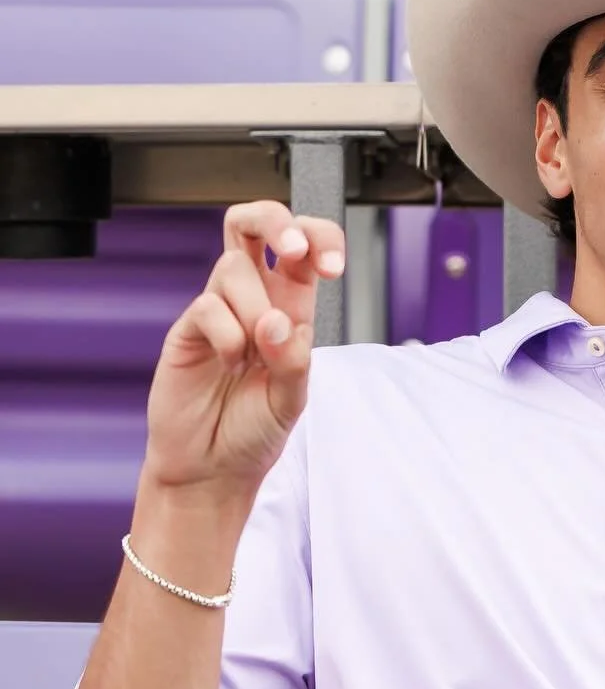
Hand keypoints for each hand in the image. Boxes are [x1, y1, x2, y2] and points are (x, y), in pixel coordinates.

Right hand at [143, 201, 344, 497]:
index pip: (304, 249)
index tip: (333, 268)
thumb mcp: (292, 399)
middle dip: (275, 220)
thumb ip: (293, 361)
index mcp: (290, 307)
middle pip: (254, 225)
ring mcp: (218, 311)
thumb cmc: (255, 430)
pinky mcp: (187, 330)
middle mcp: (254, 300)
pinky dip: (228, 335)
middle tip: (292, 250)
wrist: (212, 467)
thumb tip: (276, 321)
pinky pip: (207, 306)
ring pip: (233, 267)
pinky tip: (230, 364)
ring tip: (252, 356)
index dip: (319, 239)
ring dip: (254, 308)